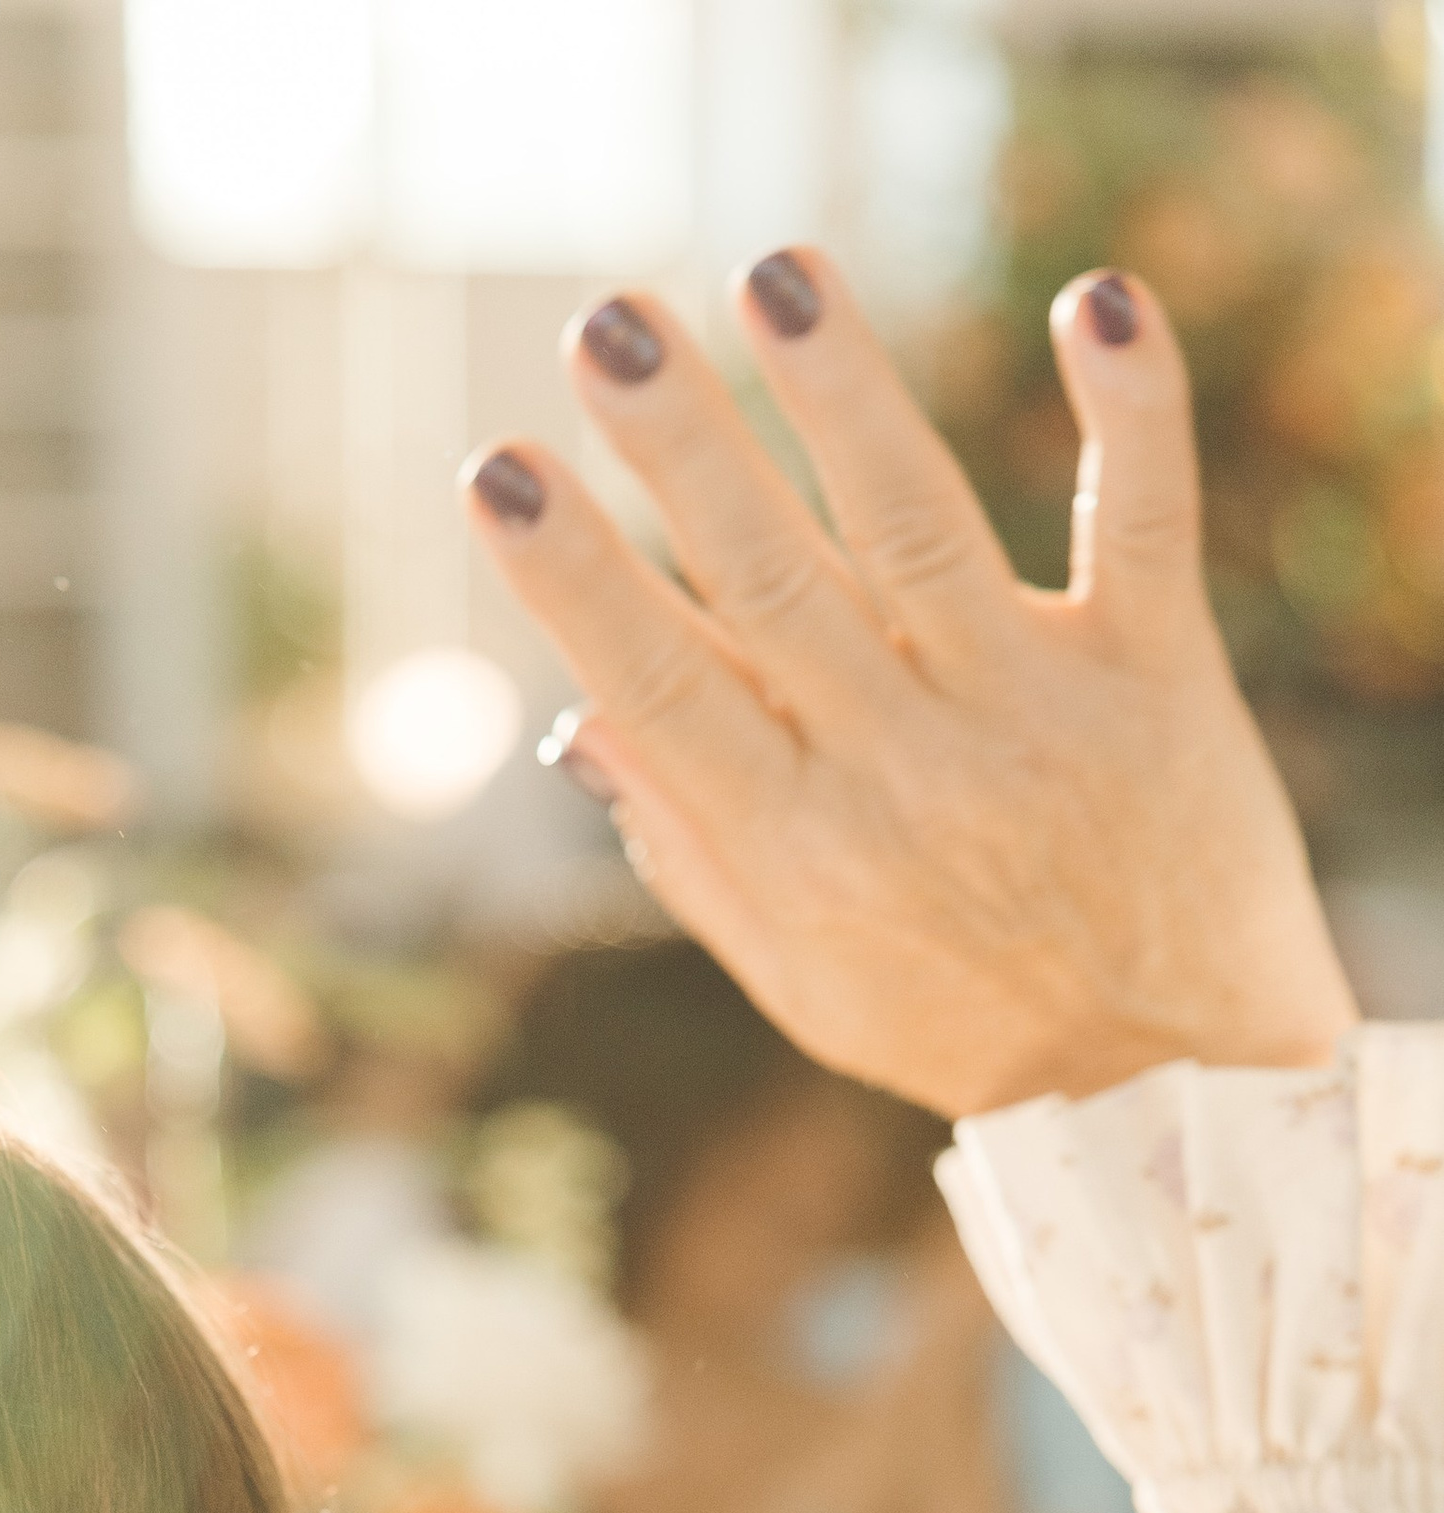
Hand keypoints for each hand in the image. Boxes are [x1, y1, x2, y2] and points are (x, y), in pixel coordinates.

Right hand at [463, 254, 1355, 1116]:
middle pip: (776, 586)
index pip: (665, 689)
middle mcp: (908, 771)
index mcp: (802, 847)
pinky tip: (1091, 300)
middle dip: (685, 452)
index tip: (499, 474)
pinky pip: (1141, 522)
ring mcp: (1033, 713)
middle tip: (607, 327)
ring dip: (845, 396)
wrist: (1170, 1078)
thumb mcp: (800, 977)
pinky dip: (1125, 409)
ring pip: (923, 532)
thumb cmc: (959, 1019)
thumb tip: (580, 722)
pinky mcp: (1155, 673)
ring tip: (777, 276)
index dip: (577, 579)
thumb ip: (694, 851)